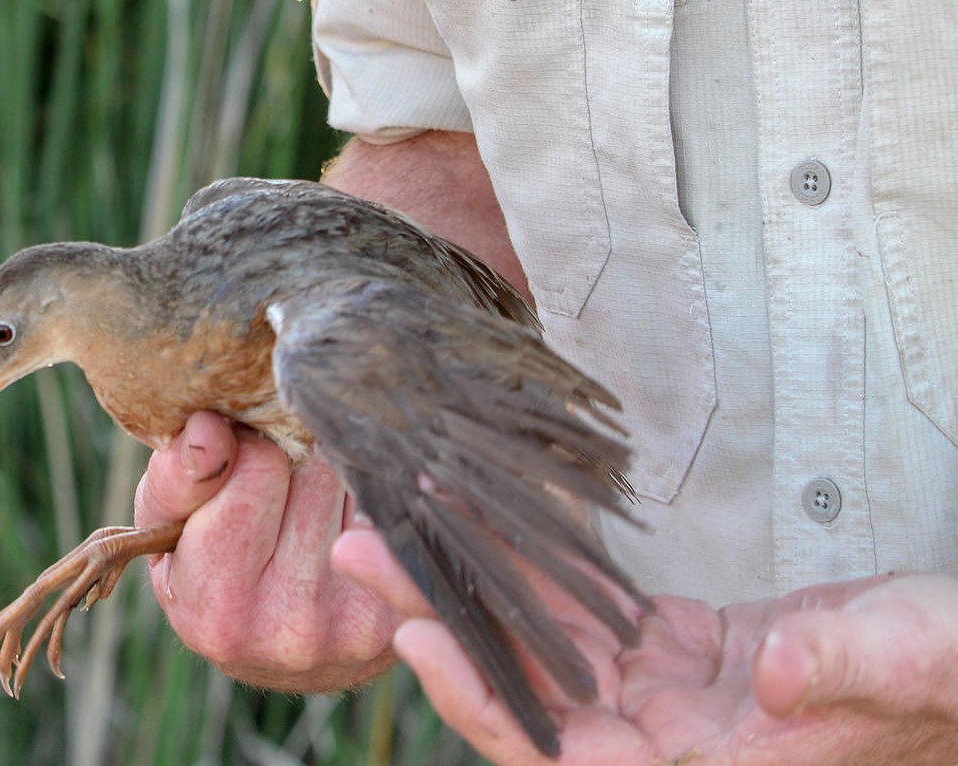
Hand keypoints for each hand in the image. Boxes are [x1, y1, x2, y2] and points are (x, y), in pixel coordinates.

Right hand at [133, 411, 399, 690]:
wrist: (282, 659)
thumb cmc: (210, 573)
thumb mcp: (167, 529)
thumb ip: (174, 478)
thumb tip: (209, 427)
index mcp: (217, 611)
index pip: (257, 467)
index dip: (246, 449)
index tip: (238, 461)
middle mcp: (292, 628)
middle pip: (315, 471)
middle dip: (296, 464)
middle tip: (280, 490)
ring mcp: (358, 624)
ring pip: (359, 483)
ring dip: (336, 480)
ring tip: (312, 510)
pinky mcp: (406, 610)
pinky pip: (397, 510)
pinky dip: (372, 503)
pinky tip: (350, 525)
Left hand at [333, 527, 957, 763]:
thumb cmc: (956, 676)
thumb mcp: (923, 661)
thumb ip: (845, 665)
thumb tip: (771, 671)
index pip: (572, 756)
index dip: (491, 706)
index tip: (416, 642)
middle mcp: (671, 747)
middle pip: (530, 693)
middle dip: (444, 624)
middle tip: (365, 551)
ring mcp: (669, 703)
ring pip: (545, 649)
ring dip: (473, 587)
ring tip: (397, 520)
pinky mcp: (679, 658)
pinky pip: (588, 617)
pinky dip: (537, 571)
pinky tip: (485, 521)